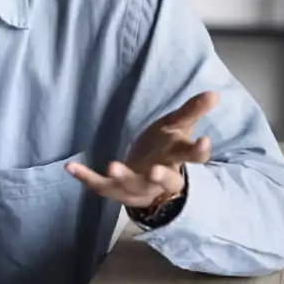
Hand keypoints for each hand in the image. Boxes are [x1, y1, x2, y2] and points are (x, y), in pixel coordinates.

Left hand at [65, 91, 217, 208]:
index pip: (192, 158)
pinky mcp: (115, 190)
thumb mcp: (176, 128)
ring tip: (112, 166)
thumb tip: (214, 93)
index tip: (204, 141)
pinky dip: (85, 178)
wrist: (148, 181)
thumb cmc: (164, 149)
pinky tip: (70, 167)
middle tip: (154, 171)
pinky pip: (100, 186)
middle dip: (159, 177)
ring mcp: (137, 187)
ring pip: (132, 186)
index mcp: (177, 160)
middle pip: (164, 180)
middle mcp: (159, 179)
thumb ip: (192, 111)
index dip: (198, 151)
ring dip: (122, 177)